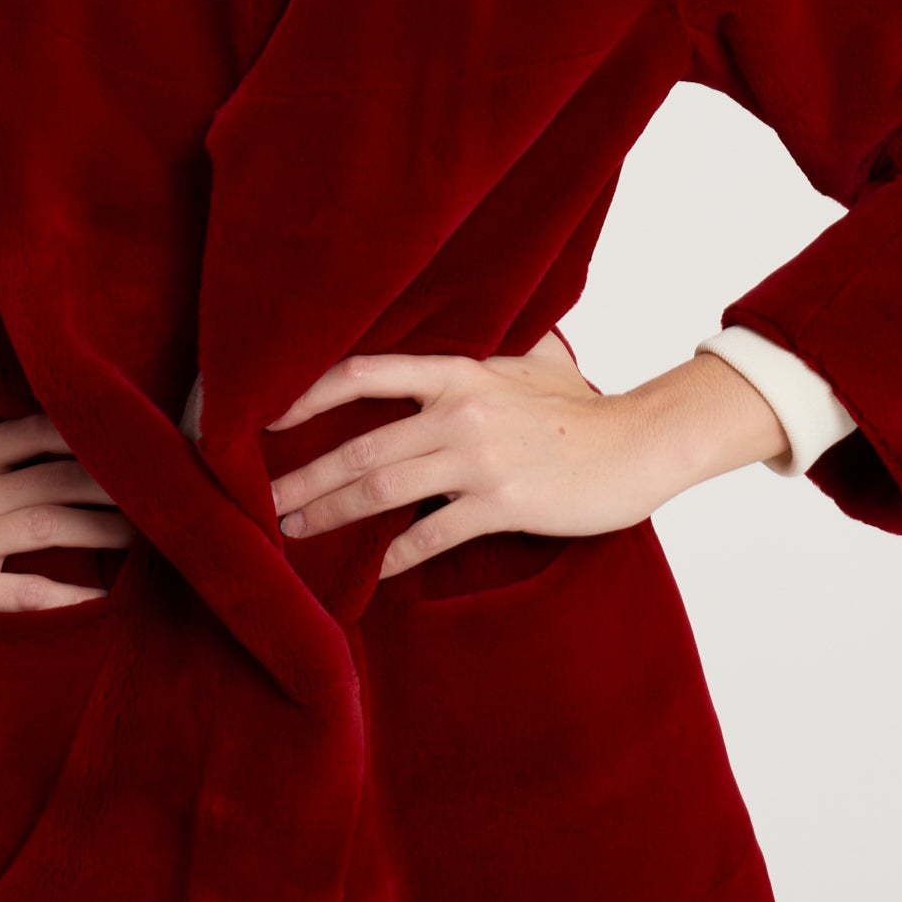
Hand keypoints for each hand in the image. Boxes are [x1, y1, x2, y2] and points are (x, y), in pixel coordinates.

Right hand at [0, 413, 132, 649]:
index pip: (34, 429)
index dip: (87, 427)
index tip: (134, 430)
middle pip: (58, 474)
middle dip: (116, 478)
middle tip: (167, 486)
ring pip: (51, 521)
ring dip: (108, 527)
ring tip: (155, 534)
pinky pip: (25, 589)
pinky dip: (69, 593)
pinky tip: (107, 598)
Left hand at [264, 332, 788, 580]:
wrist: (640, 444)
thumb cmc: (583, 408)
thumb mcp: (533, 363)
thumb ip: (491, 355)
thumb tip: (482, 330)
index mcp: (460, 373)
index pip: (367, 373)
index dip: (311, 394)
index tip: (270, 418)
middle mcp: (460, 412)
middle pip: (361, 444)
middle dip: (305, 475)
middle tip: (262, 500)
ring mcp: (479, 459)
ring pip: (383, 488)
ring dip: (332, 514)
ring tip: (295, 531)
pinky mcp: (502, 503)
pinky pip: (432, 534)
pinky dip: (396, 555)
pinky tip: (371, 571)